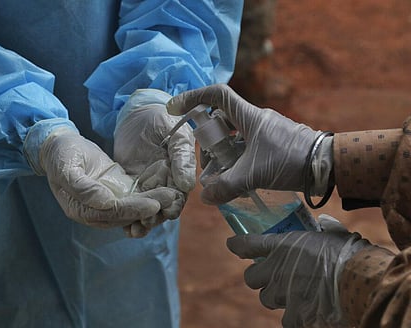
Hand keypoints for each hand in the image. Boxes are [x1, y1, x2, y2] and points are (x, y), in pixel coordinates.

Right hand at [38, 127, 182, 236]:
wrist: (59, 144)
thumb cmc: (60, 154)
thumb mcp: (66, 167)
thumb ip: (83, 187)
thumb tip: (105, 202)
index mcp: (81, 209)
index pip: (112, 213)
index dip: (133, 209)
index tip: (153, 204)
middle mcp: (96, 211)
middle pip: (127, 213)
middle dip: (150, 207)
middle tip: (171, 198)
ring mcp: (107, 200)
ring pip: (134, 207)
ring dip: (153, 202)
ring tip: (173, 195)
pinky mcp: (116, 189)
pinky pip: (135, 195)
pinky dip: (150, 194)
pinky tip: (166, 187)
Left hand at [114, 89, 195, 232]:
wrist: (138, 112)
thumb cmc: (162, 119)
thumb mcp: (176, 134)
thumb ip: (182, 157)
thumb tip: (188, 185)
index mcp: (179, 173)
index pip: (179, 194)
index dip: (174, 205)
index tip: (168, 211)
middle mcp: (165, 182)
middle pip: (162, 206)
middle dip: (155, 217)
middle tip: (145, 223)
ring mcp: (147, 184)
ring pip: (145, 208)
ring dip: (140, 220)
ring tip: (133, 229)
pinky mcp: (130, 184)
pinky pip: (130, 202)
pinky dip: (126, 213)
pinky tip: (121, 224)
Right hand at [167, 84, 321, 204]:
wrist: (327, 165)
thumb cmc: (289, 161)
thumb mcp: (253, 175)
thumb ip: (226, 187)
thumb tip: (206, 198)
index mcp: (248, 116)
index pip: (216, 95)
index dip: (193, 98)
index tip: (176, 109)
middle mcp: (256, 119)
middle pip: (222, 121)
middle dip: (210, 142)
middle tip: (208, 164)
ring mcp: (267, 130)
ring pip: (236, 137)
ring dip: (226, 155)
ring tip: (225, 178)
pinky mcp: (275, 142)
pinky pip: (249, 146)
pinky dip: (240, 160)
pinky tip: (242, 181)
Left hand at [226, 215, 373, 327]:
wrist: (360, 280)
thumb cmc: (349, 253)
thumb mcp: (334, 233)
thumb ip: (324, 229)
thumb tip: (325, 223)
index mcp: (283, 247)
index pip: (248, 244)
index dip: (237, 245)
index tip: (233, 244)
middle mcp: (277, 271)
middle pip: (251, 279)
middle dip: (260, 278)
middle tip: (273, 277)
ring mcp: (284, 294)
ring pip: (267, 299)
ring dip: (278, 298)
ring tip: (295, 295)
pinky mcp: (296, 315)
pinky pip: (289, 320)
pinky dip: (297, 317)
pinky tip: (309, 312)